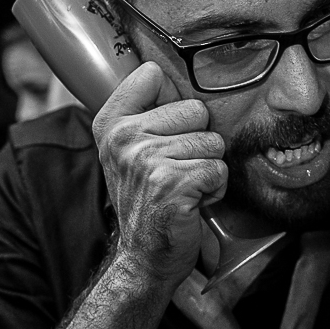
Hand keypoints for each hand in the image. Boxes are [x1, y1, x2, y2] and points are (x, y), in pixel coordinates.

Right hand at [92, 62, 226, 285]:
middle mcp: (123, 138)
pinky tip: (192, 202)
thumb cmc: (147, 200)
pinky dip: (214, 189)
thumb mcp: (130, 150)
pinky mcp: (172, 183)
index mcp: (110, 123)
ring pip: (212, 142)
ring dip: (207, 168)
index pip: (153, 74)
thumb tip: (167, 71)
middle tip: (176, 170)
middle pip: (197, 109)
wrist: (145, 257)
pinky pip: (219, 169)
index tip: (163, 130)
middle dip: (198, 142)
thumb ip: (145, 111)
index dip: (172, 102)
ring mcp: (146, 160)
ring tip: (184, 187)